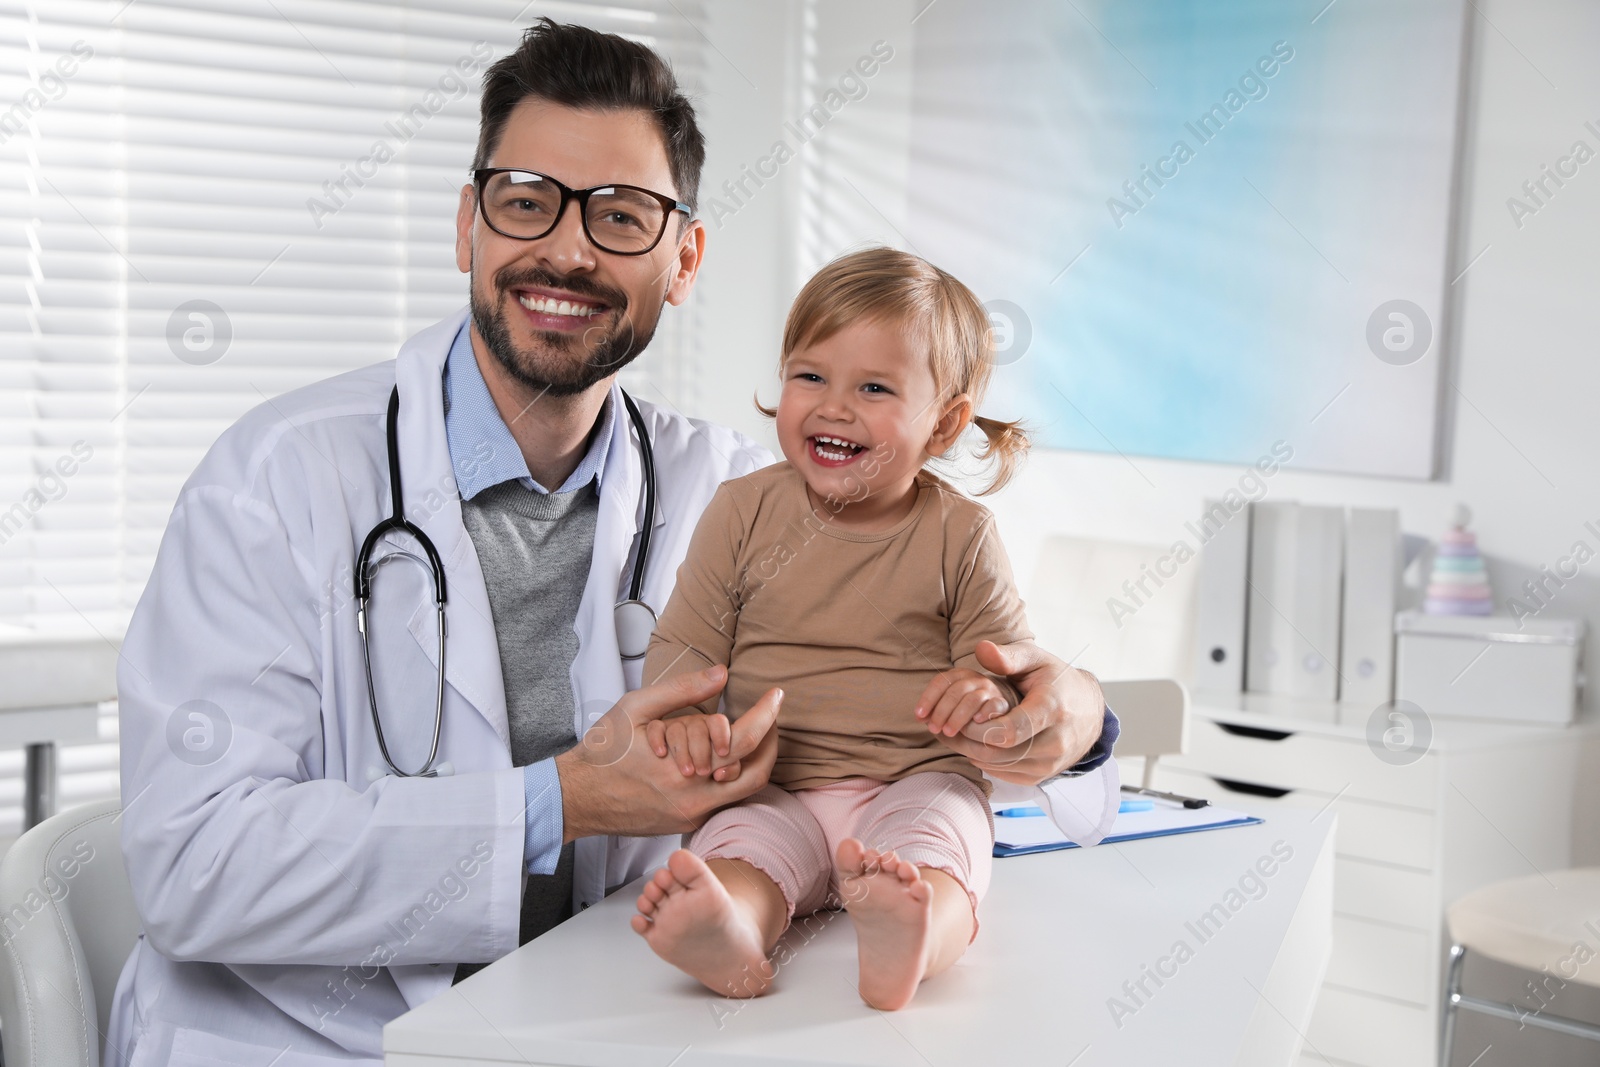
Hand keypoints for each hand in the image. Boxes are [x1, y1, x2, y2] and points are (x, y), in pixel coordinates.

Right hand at [555, 665, 782, 840]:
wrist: (575, 797)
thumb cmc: (603, 751)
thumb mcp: (637, 707)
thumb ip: (682, 690)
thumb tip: (722, 674)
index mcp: (684, 768)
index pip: (745, 741)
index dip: (766, 715)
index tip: (775, 696)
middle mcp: (694, 798)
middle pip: (755, 772)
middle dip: (770, 740)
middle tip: (771, 716)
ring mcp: (692, 814)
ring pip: (742, 790)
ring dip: (752, 760)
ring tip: (750, 732)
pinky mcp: (685, 822)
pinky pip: (722, 800)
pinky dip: (730, 775)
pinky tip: (723, 754)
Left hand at [914, 668, 1009, 737]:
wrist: (994, 716)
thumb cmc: (965, 714)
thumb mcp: (947, 710)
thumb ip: (934, 712)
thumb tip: (921, 718)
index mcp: (958, 676)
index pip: (941, 682)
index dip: (928, 699)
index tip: (919, 716)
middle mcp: (974, 679)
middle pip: (955, 691)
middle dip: (941, 711)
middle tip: (933, 729)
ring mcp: (989, 690)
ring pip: (971, 700)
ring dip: (957, 717)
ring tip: (948, 732)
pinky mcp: (1002, 703)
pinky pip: (993, 705)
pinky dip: (984, 713)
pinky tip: (975, 723)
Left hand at [919, 640, 1103, 785]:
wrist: (1089, 710)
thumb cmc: (1057, 680)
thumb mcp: (1036, 660)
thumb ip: (1008, 656)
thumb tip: (981, 649)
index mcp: (1052, 710)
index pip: (1010, 731)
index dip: (980, 727)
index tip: (966, 716)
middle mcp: (1055, 742)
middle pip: (998, 752)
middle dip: (966, 739)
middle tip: (944, 725)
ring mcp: (1050, 764)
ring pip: (998, 765)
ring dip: (970, 751)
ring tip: (954, 732)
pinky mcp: (1042, 776)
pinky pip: (1004, 773)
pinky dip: (984, 760)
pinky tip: (975, 742)